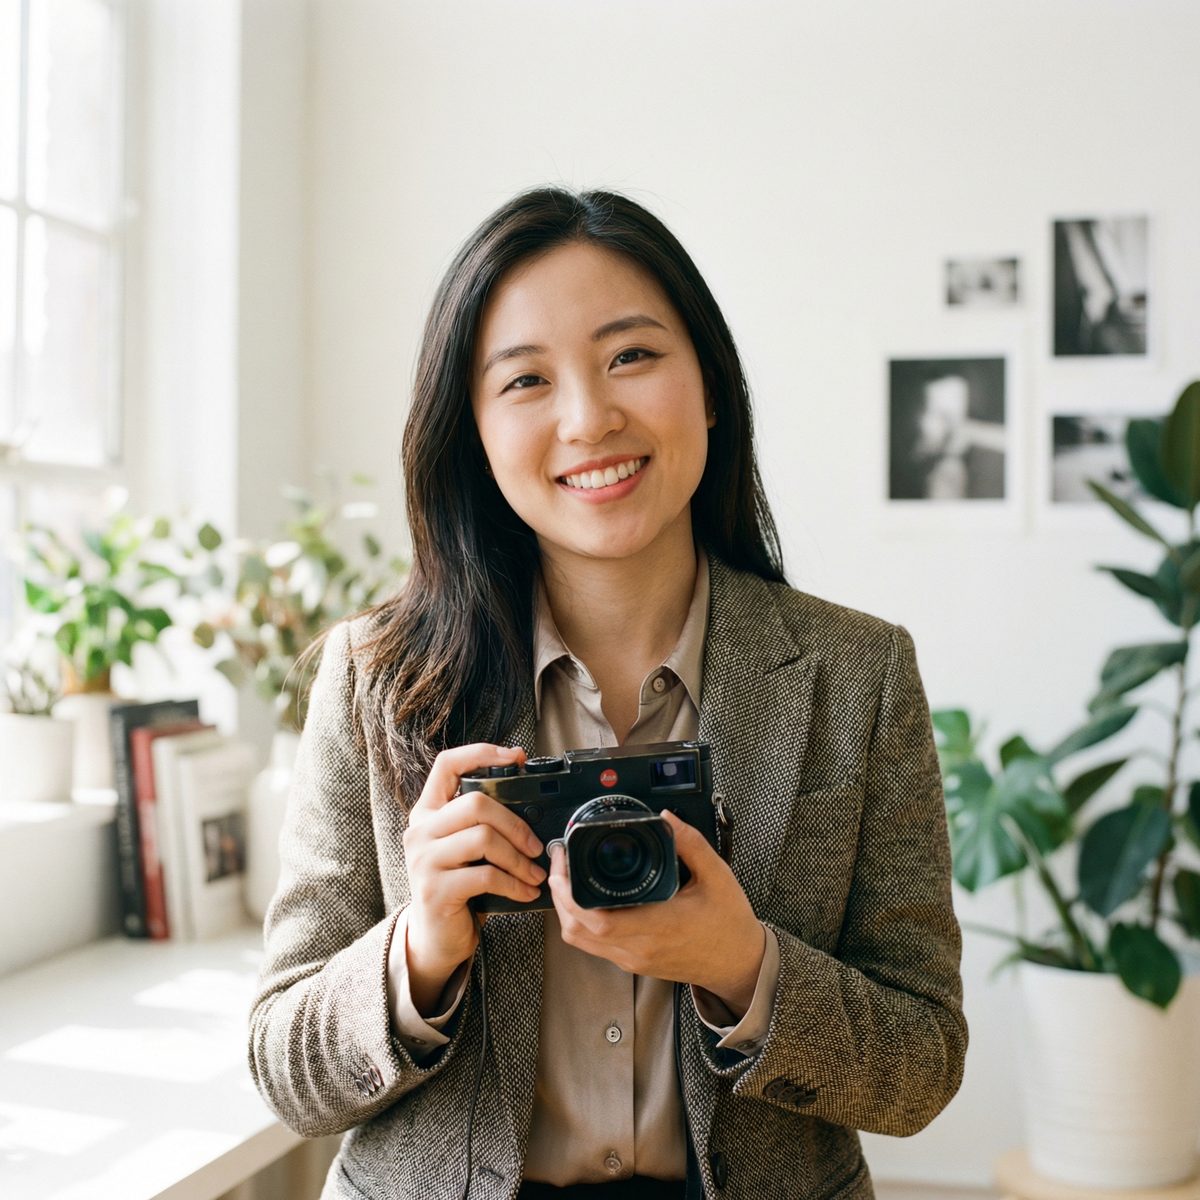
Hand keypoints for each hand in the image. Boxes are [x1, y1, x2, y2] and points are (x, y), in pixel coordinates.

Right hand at [402, 743, 545, 1011]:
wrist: (436, 936)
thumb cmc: (459, 885)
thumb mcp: (465, 848)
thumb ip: (481, 823)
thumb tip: (531, 799)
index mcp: (427, 813)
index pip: (446, 764)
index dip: (481, 753)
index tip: (515, 757)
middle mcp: (419, 831)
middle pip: (475, 803)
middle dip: (516, 824)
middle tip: (537, 847)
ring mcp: (424, 860)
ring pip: (483, 838)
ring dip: (519, 858)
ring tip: (535, 873)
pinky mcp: (435, 889)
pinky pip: (486, 875)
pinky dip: (514, 883)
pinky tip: (526, 891)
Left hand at [547, 810, 765, 1014]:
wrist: (738, 963)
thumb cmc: (729, 924)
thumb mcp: (717, 875)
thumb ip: (690, 843)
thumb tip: (666, 818)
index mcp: (657, 927)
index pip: (598, 920)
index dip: (570, 894)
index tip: (564, 865)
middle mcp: (639, 948)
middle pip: (577, 930)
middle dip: (559, 896)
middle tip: (561, 863)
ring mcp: (633, 959)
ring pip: (580, 941)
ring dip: (567, 911)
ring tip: (567, 879)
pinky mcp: (633, 963)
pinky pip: (594, 945)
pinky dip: (581, 922)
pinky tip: (586, 899)